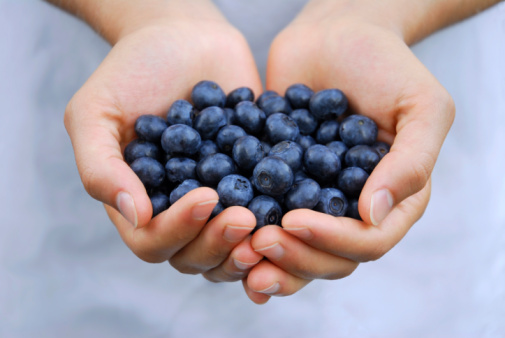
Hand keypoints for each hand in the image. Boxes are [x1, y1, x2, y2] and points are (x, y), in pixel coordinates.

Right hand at [64, 1, 262, 281]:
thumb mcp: (96, 112)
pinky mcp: (254, 182)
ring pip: (232, 247)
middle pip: (196, 255)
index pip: (153, 241)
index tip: (206, 197)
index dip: (178, 230)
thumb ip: (101, 167)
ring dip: (250, 245)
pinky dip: (280, 222)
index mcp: (141, 203)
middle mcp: (179, 211)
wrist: (184, 36)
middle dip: (219, 243)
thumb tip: (136, 216)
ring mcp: (220, 200)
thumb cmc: (133, 71)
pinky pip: (267, 214)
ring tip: (269, 227)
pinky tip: (298, 214)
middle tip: (244, 218)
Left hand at [242, 0, 454, 303]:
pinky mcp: (283, 185)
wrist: (335, 34)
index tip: (294, 220)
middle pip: (330, 259)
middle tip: (259, 241)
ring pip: (298, 251)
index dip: (332, 240)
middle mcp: (355, 209)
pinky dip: (247, 236)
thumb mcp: (421, 106)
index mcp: (394, 199)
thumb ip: (410, 163)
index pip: (368, 241)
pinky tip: (222, 237)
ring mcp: (316, 200)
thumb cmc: (384, 63)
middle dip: (296, 257)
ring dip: (269, 259)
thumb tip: (374, 215)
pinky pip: (267, 219)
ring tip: (240, 251)